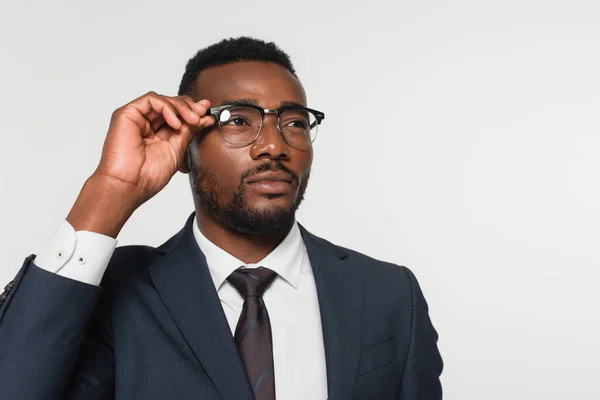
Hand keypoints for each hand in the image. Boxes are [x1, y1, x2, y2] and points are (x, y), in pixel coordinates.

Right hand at [67, 92, 213, 236]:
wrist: (130, 185)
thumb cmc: (148, 175)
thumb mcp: (177, 150)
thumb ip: (189, 132)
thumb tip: (205, 117)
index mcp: (157, 134)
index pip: (177, 116)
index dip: (193, 112)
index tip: (208, 115)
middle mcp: (146, 124)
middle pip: (171, 105)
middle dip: (190, 107)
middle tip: (202, 114)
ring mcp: (137, 118)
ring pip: (163, 100)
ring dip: (181, 107)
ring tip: (193, 120)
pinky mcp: (127, 114)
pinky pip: (151, 100)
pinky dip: (167, 107)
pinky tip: (176, 123)